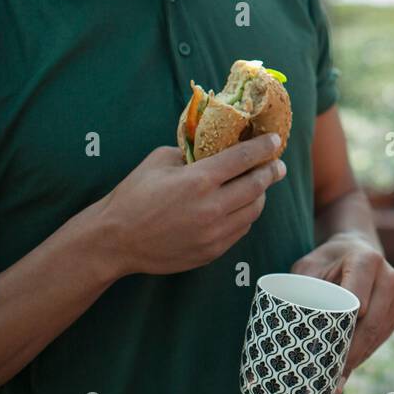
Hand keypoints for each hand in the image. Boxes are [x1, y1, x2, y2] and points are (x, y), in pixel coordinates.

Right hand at [96, 134, 286, 277]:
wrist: (115, 241)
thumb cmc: (134, 195)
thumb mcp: (159, 160)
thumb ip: (190, 151)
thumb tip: (215, 146)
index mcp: (199, 180)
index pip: (244, 158)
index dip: (264, 147)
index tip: (275, 141)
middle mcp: (212, 207)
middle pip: (257, 186)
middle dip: (271, 172)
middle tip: (278, 165)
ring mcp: (214, 233)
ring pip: (253, 211)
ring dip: (260, 195)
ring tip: (258, 185)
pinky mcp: (212, 251)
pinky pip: (240, 230)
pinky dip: (245, 215)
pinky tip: (240, 207)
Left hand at [290, 232, 393, 393]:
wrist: (356, 250)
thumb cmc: (327, 261)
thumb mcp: (309, 266)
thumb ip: (303, 289)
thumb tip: (292, 325)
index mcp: (367, 260)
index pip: (357, 296)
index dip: (345, 323)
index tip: (331, 346)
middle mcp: (388, 278)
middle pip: (370, 322)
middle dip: (349, 352)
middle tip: (329, 376)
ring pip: (376, 334)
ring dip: (357, 358)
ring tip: (335, 381)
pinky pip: (380, 339)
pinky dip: (363, 355)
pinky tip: (345, 370)